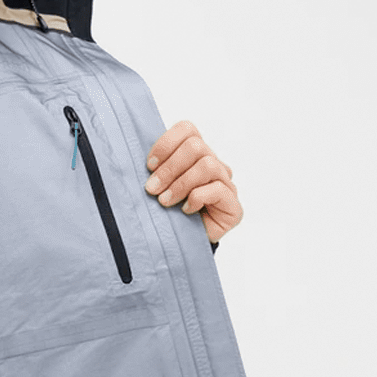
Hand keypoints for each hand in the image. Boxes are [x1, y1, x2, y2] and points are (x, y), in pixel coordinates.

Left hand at [144, 120, 242, 245]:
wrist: (183, 246)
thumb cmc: (169, 214)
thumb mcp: (158, 188)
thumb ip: (155, 170)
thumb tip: (143, 162)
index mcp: (197, 154)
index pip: (188, 130)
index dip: (166, 144)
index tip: (149, 166)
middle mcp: (215, 165)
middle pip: (196, 146)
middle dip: (169, 168)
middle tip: (151, 189)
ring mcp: (226, 184)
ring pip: (207, 166)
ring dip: (180, 184)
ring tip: (164, 201)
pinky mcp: (234, 206)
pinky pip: (217, 190)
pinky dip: (197, 198)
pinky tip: (185, 211)